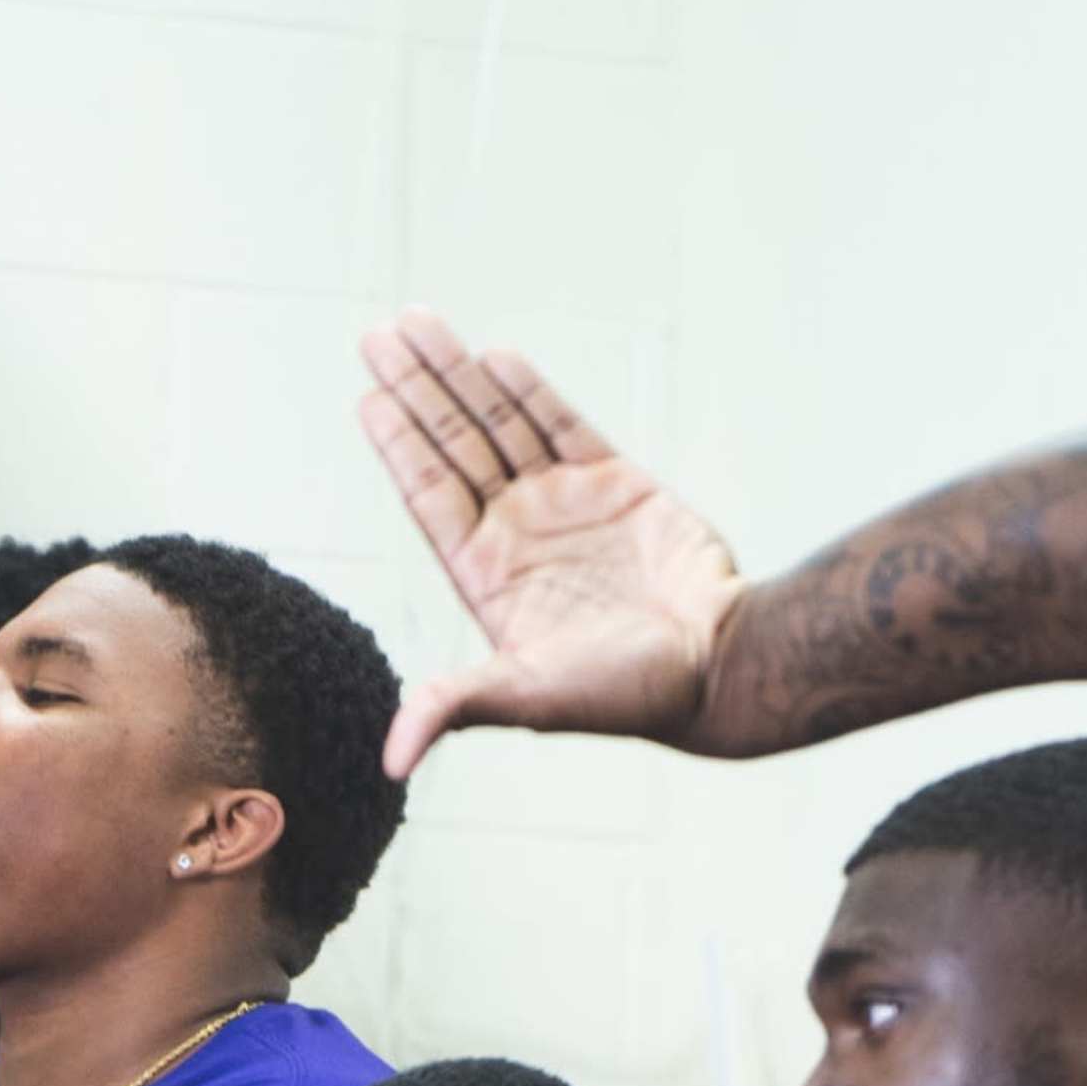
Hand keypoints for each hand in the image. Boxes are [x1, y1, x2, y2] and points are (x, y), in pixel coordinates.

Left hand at [356, 314, 747, 773]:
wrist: (717, 668)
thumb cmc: (623, 696)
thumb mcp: (526, 699)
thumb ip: (454, 706)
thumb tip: (390, 762)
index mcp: (488, 575)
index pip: (430, 495)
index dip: (399, 444)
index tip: (368, 394)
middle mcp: (519, 534)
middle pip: (455, 445)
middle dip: (417, 389)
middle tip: (378, 334)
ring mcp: (566, 506)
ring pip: (501, 424)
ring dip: (461, 374)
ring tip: (418, 323)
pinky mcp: (618, 486)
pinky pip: (564, 426)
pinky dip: (531, 391)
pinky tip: (495, 359)